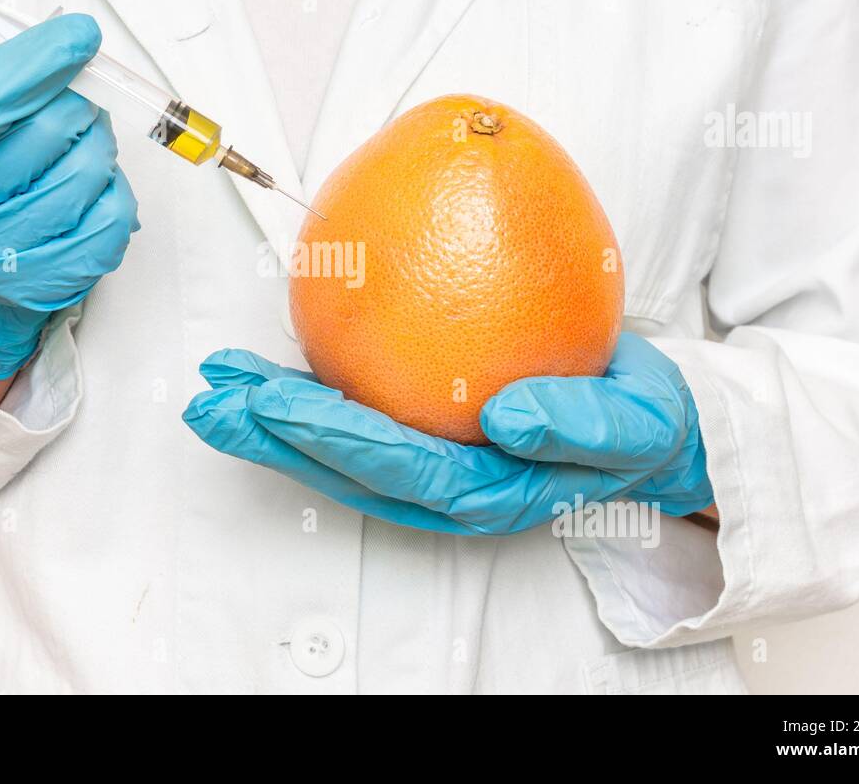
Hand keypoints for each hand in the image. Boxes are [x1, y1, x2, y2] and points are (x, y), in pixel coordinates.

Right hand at [0, 0, 138, 379]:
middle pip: (44, 136)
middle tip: (72, 94)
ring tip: (76, 139)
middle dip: (75, 100)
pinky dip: (115, 190)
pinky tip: (87, 184)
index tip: (79, 34)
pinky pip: (113, 219)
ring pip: (87, 174)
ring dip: (97, 142)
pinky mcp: (46, 282)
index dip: (31, 67)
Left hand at [182, 333, 712, 533]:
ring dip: (272, 419)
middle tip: (211, 397)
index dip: (331, 438)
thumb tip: (508, 416)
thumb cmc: (637, 424)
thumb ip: (580, 426)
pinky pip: (359, 415)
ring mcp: (431, 463)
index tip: (274, 401)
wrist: (646, 424)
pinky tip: (269, 367)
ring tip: (218, 385)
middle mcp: (446, 488)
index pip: (397, 468)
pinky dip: (308, 393)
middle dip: (273, 436)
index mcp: (488, 492)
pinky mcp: (425, 432)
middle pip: (346, 466)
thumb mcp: (633, 425)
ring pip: (339, 448)